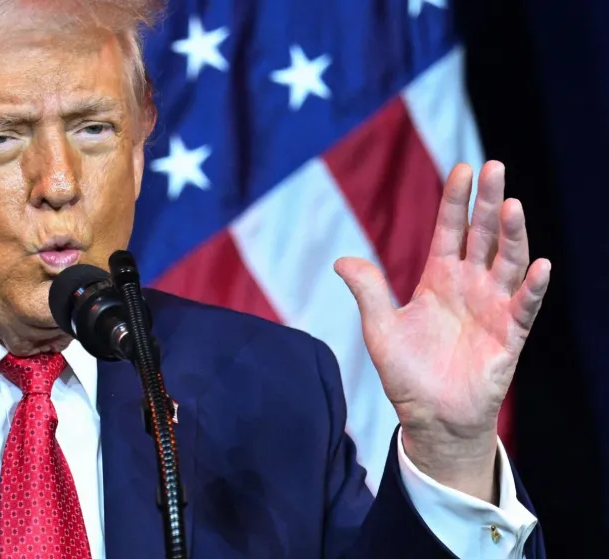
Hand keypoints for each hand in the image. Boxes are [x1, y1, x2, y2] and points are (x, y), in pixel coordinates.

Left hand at [335, 161, 549, 499]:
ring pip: (508, 262)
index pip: (450, 231)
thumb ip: (368, 291)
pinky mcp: (509, 337)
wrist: (430, 418)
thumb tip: (340, 260)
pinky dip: (532, 288)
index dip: (456, 201)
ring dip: (512, 235)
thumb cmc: (407, 372)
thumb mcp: (380, 328)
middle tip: (495, 167)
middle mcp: (470, 286)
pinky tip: (539, 265)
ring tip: (512, 205)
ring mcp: (492, 308)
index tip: (462, 168)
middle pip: (483, 236)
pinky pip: (524, 307)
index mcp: (439, 279)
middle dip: (488, 202)